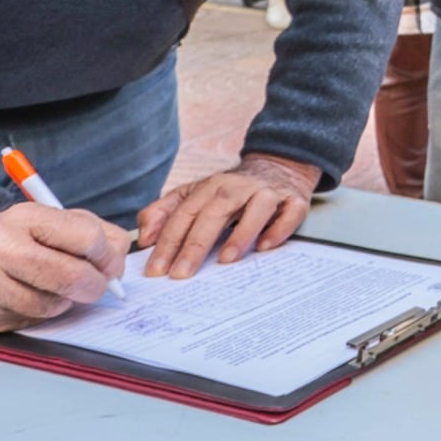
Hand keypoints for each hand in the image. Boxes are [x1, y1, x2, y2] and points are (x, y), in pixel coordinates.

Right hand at [0, 203, 129, 333]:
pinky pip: (31, 320)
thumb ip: (87, 232)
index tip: (111, 265)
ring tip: (55, 290)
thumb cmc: (8, 245)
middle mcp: (5, 245)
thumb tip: (120, 257)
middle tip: (96, 288)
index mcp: (26, 216)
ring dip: (66, 303)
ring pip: (54, 304)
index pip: (87, 235)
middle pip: (74, 275)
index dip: (108, 256)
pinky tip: (30, 301)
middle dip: (95, 286)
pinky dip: (42, 315)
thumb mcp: (43, 225)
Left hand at [136, 152, 318, 278]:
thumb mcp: (194, 194)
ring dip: (241, 233)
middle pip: (215, 212)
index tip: (156, 270)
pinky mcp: (295, 200)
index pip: (184, 214)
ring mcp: (268, 192)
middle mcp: (238, 186)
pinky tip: (265, 247)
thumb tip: (145, 237)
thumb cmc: (231, 190)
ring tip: (225, 260)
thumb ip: (164, 212)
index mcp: (210, 186)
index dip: (168, 242)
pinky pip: (290, 213)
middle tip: (181, 274)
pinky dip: (279, 229)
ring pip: (256, 208)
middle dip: (195, 244)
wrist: (279, 166)